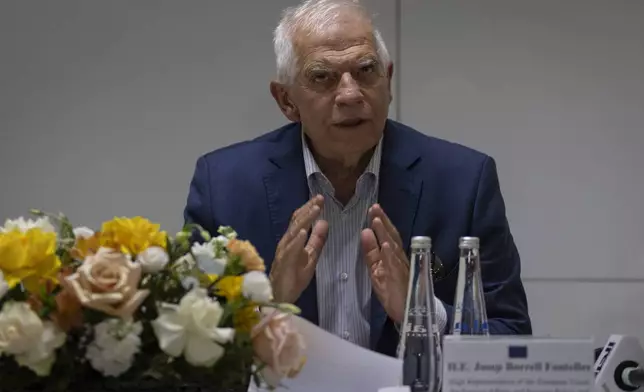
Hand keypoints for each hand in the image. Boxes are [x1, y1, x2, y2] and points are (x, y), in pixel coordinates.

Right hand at [269, 195, 327, 303]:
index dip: (309, 209)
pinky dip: (297, 240)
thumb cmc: (293, 278)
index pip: (300, 221)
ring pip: (294, 232)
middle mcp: (286, 243)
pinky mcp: (283, 263)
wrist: (278, 298)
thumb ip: (317, 241)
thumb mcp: (310, 257)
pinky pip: (290, 250)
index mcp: (293, 241)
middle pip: (297, 222)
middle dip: (309, 209)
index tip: (321, 198)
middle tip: (320, 198)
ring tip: (315, 209)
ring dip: (305, 220)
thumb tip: (325, 222)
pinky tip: (304, 232)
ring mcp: (284, 252)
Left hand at [361, 204, 409, 323]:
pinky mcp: (400, 279)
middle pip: (391, 236)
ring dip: (385, 234)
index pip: (387, 235)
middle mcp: (399, 258)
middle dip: (383, 222)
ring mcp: (401, 268)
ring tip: (376, 221)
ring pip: (393, 247)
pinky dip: (390, 255)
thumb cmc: (393, 291)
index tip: (373, 208)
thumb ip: (371, 252)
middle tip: (374, 207)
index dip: (381, 222)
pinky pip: (395, 266)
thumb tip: (365, 231)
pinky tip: (385, 245)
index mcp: (392, 256)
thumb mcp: (376, 270)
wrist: (409, 312)